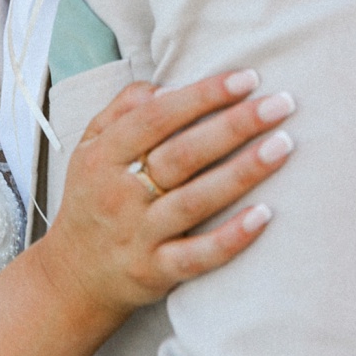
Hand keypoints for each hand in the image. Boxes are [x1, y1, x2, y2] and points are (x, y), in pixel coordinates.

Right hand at [35, 71, 294, 327]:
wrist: (72, 277)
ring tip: (283, 145)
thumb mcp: (89, 147)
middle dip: (235, 125)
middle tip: (281, 103)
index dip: (202, 95)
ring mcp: (139, 236)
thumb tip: (169, 86)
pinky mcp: (156, 272)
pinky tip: (264, 216)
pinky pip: (197, 256)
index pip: (156, 117)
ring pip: (196, 201)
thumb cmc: (93, 199)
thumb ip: (123, 109)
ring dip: (242, 172)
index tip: (247, 78)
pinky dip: (230, 238)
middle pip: (183, 155)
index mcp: (104, 156)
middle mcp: (120, 194)